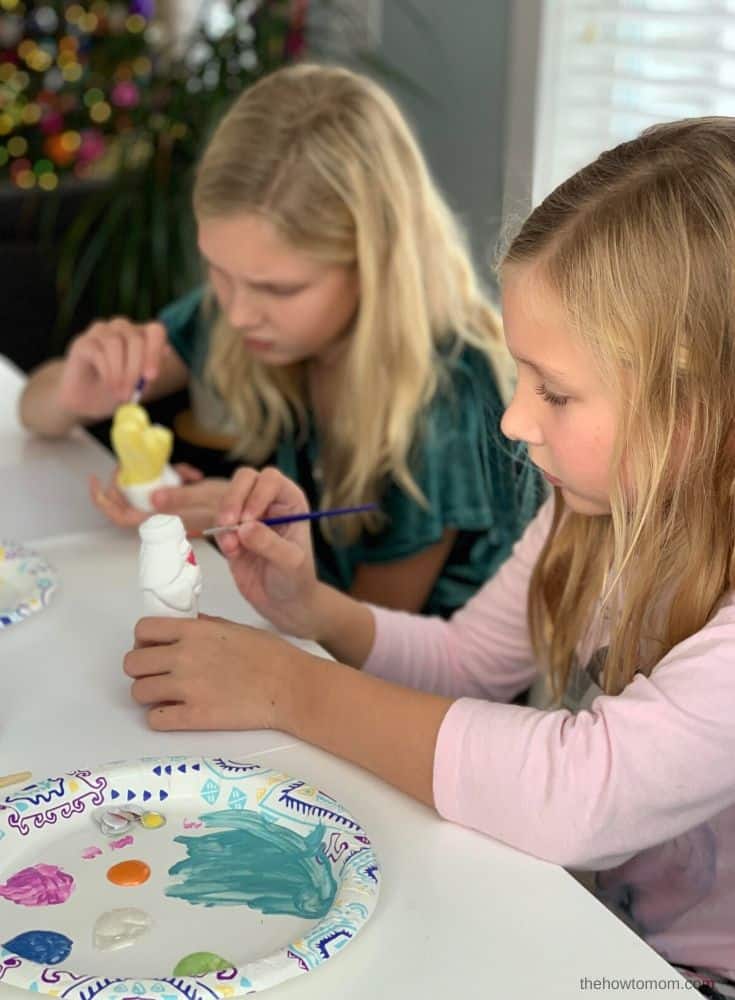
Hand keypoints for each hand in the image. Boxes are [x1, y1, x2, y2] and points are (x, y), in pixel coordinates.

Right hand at [58, 318, 168, 418]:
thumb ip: (150, 371)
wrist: (86, 400)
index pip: (155, 331)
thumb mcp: (139, 384)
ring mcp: (101, 332)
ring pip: (115, 342)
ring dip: (120, 372)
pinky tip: (108, 385)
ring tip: (119, 394)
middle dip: (135, 370)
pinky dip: (106, 371)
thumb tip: (167, 351)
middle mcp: (122, 329)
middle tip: (132, 393)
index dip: (155, 351)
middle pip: (135, 339)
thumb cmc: (116, 390)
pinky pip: (97, 351)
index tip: (151, 377)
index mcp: (142, 336)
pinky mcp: (82, 342)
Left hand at [90, 465, 225, 531]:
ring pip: (148, 488)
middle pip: (130, 498)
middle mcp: (161, 516)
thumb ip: (179, 498)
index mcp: (161, 521)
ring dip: (159, 474)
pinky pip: (167, 484)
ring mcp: (170, 507)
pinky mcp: (180, 499)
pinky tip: (192, 475)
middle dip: (132, 478)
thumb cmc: (230, 510)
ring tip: (183, 471)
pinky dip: (176, 475)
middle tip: (137, 461)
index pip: (121, 515)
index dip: (104, 501)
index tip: (96, 481)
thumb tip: (153, 496)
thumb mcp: (205, 499)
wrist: (250, 510)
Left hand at [124, 614, 309, 730]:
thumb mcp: (236, 628)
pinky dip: (160, 718)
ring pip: (138, 692)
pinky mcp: (194, 717)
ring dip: (148, 695)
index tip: (152, 649)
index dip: (143, 641)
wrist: (290, 687)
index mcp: (194, 631)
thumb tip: (187, 627)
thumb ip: (205, 626)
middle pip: (132, 663)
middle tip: (157, 675)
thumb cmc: (271, 656)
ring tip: (166, 697)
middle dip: (141, 670)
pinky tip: (175, 714)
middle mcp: (183, 656)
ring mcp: (186, 688)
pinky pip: (154, 720)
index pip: (143, 630)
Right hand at [214, 467, 321, 637]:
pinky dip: (219, 535)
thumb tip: (244, 527)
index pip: (270, 479)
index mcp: (290, 501)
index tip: (249, 518)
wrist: (284, 603)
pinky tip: (232, 553)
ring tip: (232, 545)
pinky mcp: (231, 532)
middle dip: (232, 499)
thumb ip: (270, 543)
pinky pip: (216, 523)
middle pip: (244, 479)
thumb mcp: (291, 562)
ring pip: (226, 500)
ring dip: (222, 518)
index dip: (257, 493)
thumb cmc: (297, 579)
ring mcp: (247, 516)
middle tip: (228, 523)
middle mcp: (268, 502)